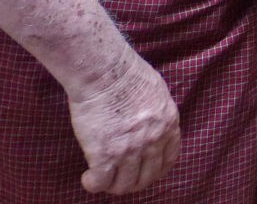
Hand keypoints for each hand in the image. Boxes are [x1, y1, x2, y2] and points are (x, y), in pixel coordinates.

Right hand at [67, 47, 179, 194]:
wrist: (106, 72)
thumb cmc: (127, 74)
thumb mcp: (157, 92)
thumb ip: (158, 113)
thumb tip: (153, 124)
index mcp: (168, 124)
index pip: (168, 159)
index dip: (155, 170)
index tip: (144, 171)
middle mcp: (153, 140)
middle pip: (146, 177)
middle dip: (133, 181)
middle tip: (119, 177)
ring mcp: (130, 150)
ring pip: (124, 185)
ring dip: (113, 185)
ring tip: (102, 177)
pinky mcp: (105, 155)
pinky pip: (101, 182)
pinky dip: (94, 184)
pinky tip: (88, 178)